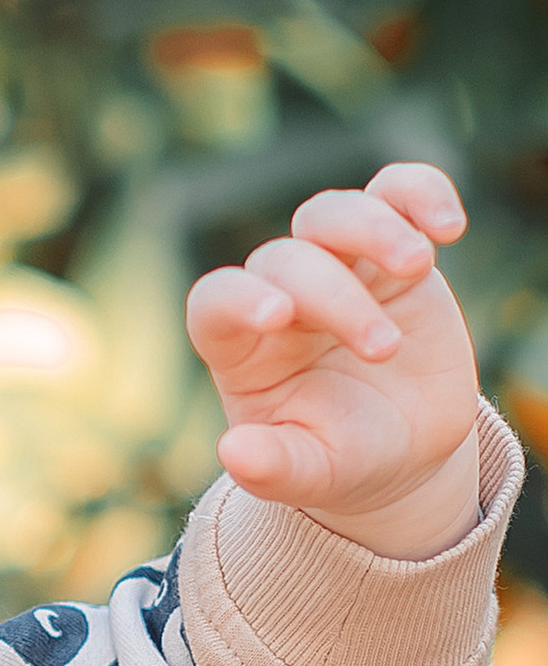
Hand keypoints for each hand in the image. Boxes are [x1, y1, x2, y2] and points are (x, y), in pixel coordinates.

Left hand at [186, 162, 481, 560]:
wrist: (404, 447)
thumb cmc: (342, 458)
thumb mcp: (311, 473)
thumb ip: (274, 467)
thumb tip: (233, 455)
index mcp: (242, 347)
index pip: (217, 299)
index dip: (237, 298)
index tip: (277, 317)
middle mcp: (282, 296)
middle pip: (288, 259)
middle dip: (336, 298)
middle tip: (383, 351)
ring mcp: (337, 267)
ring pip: (333, 214)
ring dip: (373, 228)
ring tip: (418, 264)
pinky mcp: (392, 253)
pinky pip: (397, 194)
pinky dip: (420, 191)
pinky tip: (448, 226)